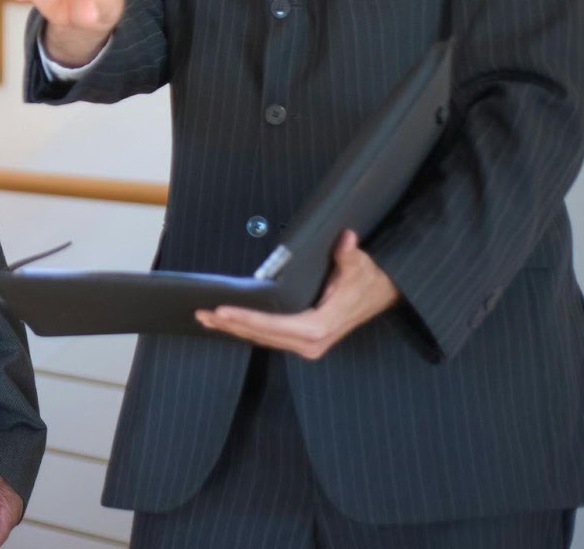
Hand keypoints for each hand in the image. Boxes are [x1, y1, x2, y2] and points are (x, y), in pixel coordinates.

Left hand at [195, 230, 399, 358]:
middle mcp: (312, 342)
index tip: (222, 310)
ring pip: (262, 338)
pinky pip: (269, 337)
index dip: (247, 319)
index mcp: (320, 326)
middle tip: (201, 313)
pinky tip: (227, 323)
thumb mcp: (360, 266)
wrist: (381, 294)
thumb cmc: (367, 280)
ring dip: (234, 329)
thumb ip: (348, 255)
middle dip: (230, 325)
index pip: (275, 326)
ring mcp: (307, 345)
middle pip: (262, 335)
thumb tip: (345, 239)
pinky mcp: (303, 341)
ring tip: (205, 318)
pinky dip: (246, 330)